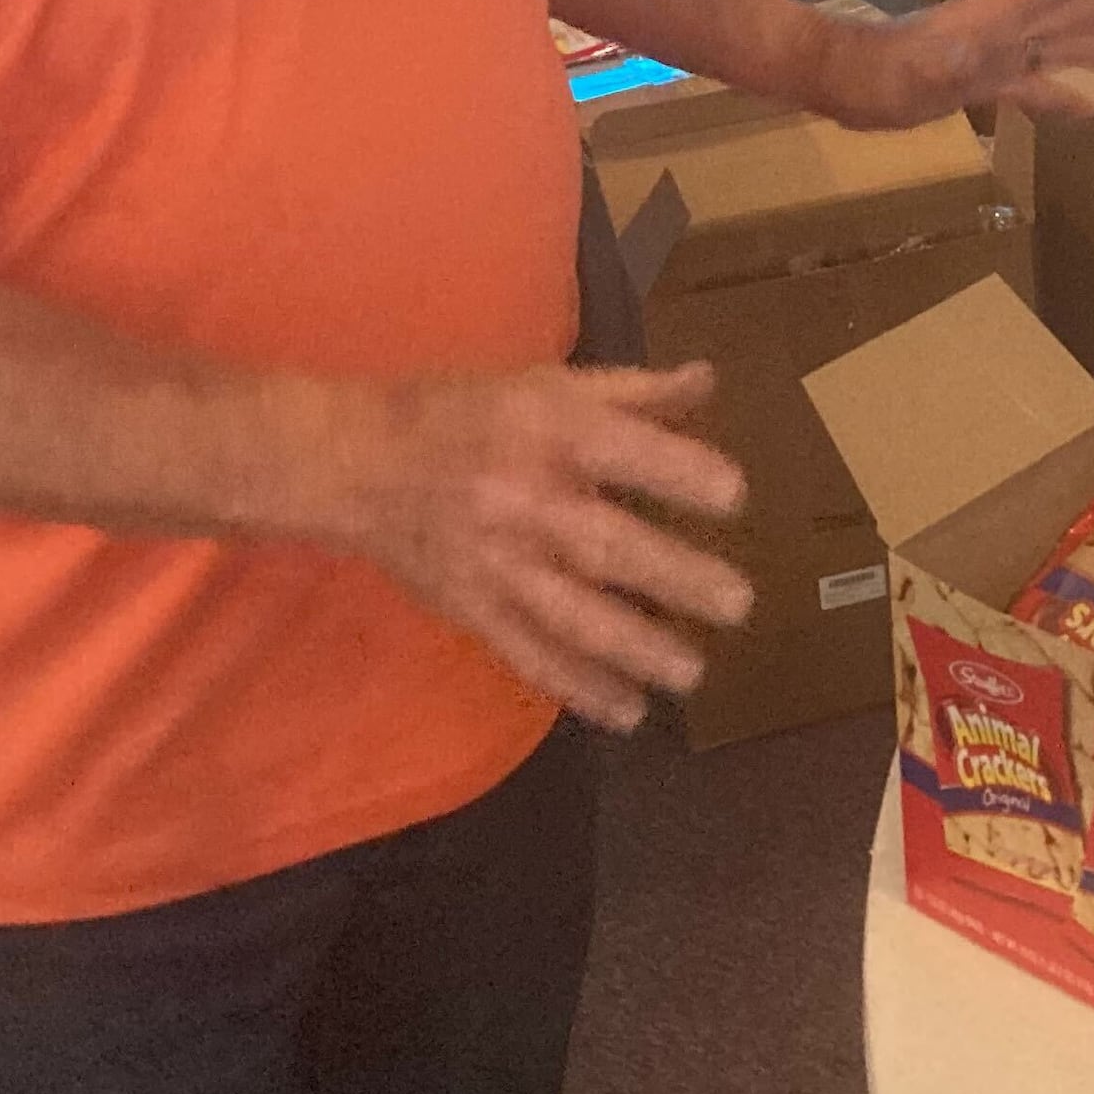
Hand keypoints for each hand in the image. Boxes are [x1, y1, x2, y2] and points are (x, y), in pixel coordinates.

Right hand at [341, 362, 753, 733]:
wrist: (355, 462)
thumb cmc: (463, 412)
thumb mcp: (546, 384)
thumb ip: (632, 392)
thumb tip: (708, 381)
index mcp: (549, 432)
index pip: (625, 453)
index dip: (680, 474)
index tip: (734, 497)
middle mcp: (525, 500)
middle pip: (607, 545)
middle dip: (674, 576)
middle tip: (739, 603)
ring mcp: (497, 563)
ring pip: (572, 614)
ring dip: (635, 648)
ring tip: (692, 672)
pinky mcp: (472, 609)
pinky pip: (529, 655)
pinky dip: (577, 688)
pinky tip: (627, 712)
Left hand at [828, 0, 1093, 127]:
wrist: (844, 84)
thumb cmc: (878, 74)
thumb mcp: (914, 70)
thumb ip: (946, 64)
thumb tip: (970, 57)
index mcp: (990, 18)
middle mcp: (996, 32)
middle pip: (1061, 15)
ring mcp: (987, 58)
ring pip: (1053, 48)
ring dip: (1093, 48)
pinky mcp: (975, 85)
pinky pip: (1031, 86)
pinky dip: (1061, 95)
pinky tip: (1085, 108)